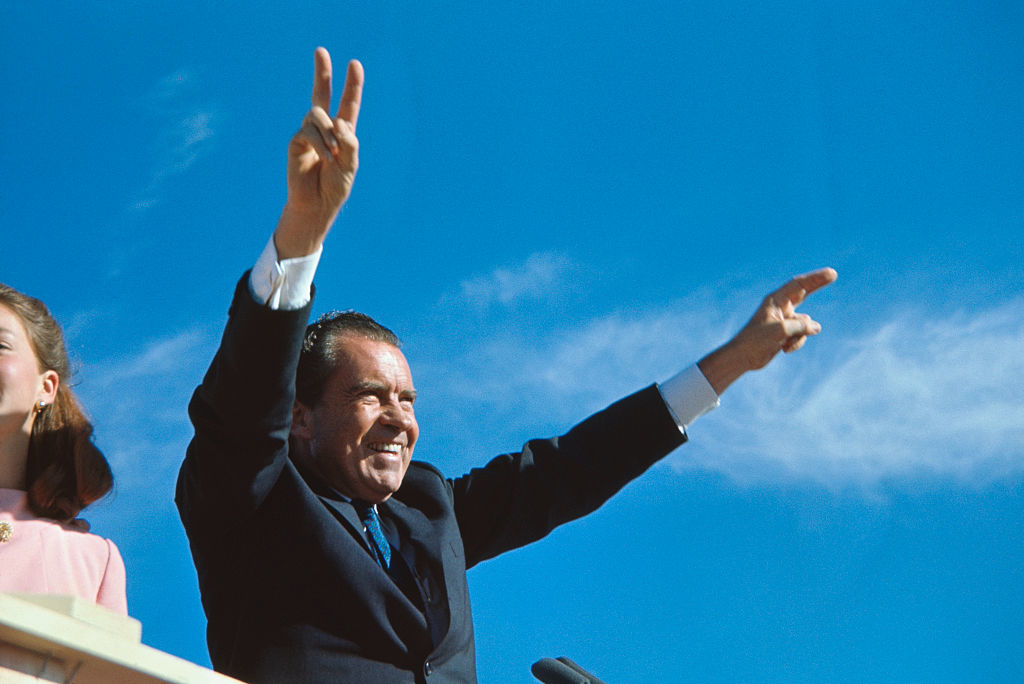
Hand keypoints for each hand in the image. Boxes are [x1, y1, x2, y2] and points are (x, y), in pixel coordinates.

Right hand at [275, 48, 363, 258]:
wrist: (317, 205)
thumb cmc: (336, 187)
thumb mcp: (351, 164)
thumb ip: (350, 142)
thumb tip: (339, 122)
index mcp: (342, 132)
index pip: (348, 104)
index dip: (352, 85)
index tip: (354, 64)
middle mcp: (324, 128)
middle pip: (322, 94)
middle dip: (322, 72)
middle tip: (320, 50)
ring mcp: (309, 133)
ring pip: (317, 114)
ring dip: (329, 132)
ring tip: (333, 154)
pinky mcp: (296, 142)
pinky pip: (308, 132)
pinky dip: (320, 143)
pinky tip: (325, 158)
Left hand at [698, 268, 837, 394]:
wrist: (744, 357)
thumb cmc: (756, 340)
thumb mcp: (780, 331)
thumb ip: (800, 327)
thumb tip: (817, 327)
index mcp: (775, 301)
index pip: (798, 285)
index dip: (815, 279)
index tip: (831, 274)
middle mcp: (781, 307)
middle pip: (804, 293)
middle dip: (817, 285)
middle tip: (833, 274)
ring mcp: (785, 319)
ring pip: (806, 323)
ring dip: (799, 335)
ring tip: (785, 342)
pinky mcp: (787, 332)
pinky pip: (802, 335)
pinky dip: (797, 343)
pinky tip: (784, 349)